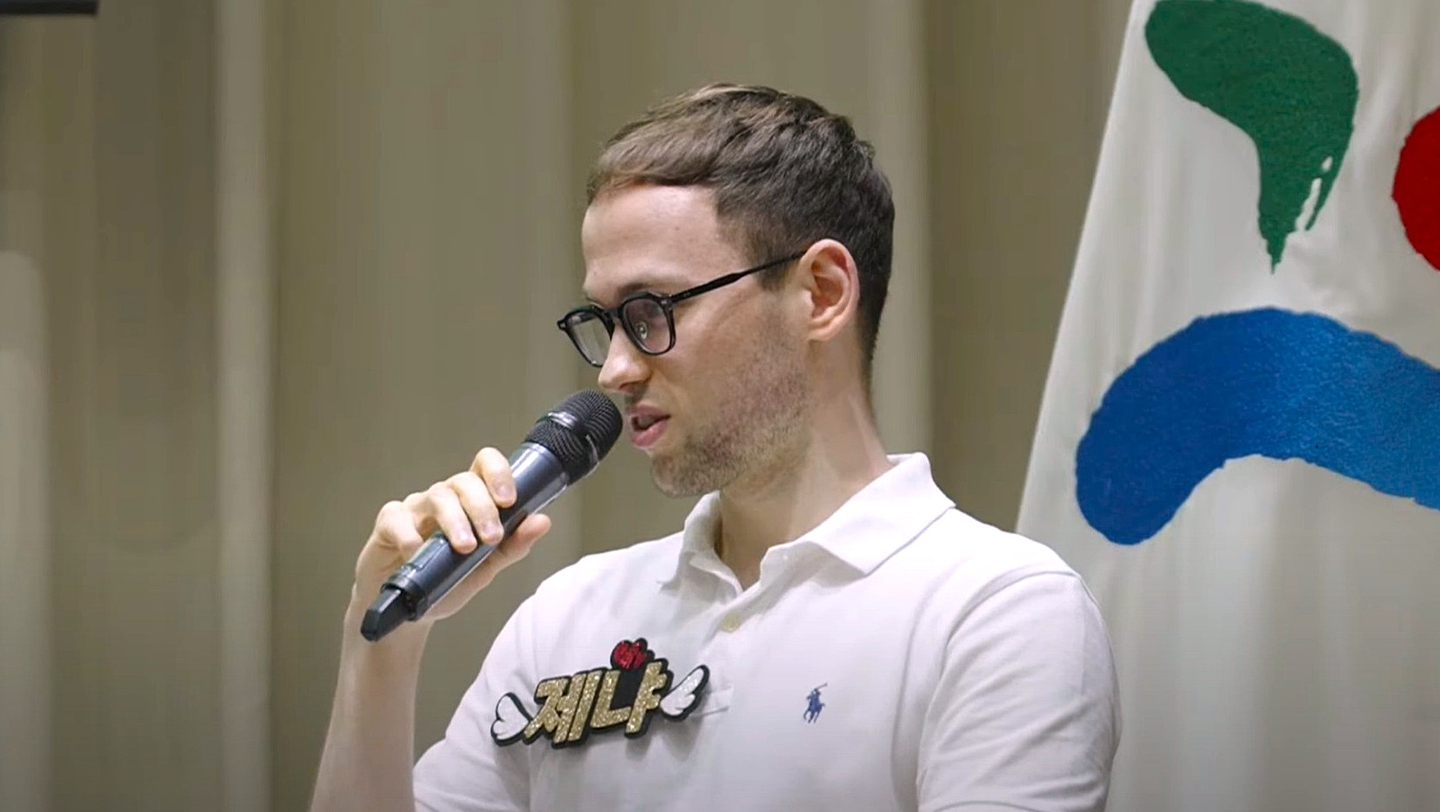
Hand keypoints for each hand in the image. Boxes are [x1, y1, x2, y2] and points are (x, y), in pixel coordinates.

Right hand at [351, 447, 552, 626]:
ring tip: (465, 547)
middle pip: (463, 482)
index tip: (510, 500)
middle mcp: (443, 498)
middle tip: (491, 537)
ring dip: (455, 521)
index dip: (498, 473)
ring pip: (437, 497)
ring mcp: (415, 508)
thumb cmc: (446, 580)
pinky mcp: (388, 525)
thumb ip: (513, 545)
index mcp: (470, 501)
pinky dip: (410, 535)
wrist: (409, 610)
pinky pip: (397, 518)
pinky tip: (418, 551)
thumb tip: (542, 521)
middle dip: (482, 507)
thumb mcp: (486, 567)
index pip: (484, 466)